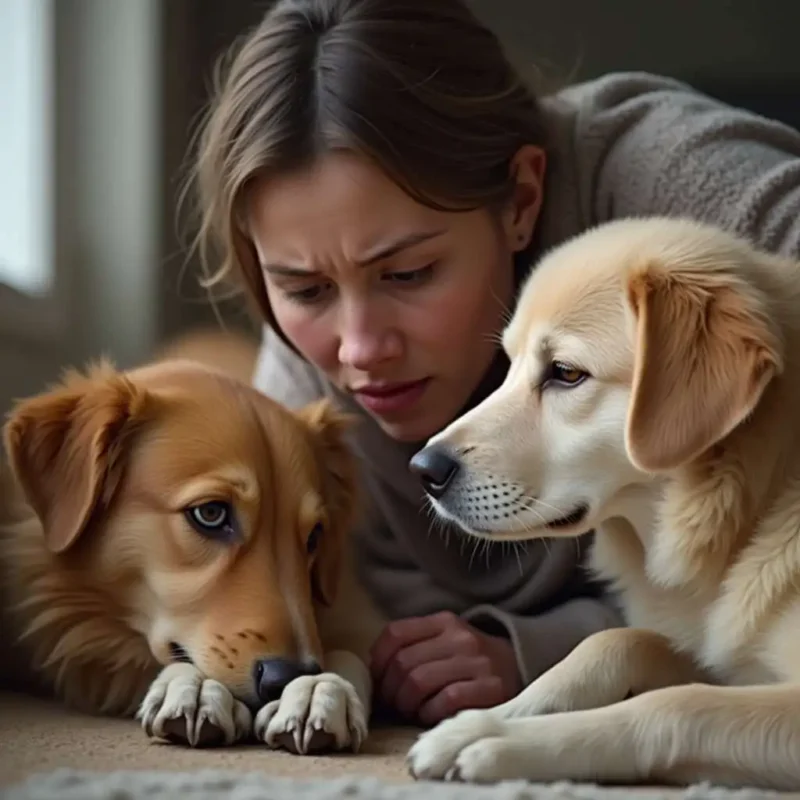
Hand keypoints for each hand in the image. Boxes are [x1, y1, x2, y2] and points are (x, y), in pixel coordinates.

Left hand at [369, 610, 521, 725]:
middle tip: (392, 704)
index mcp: (444, 621)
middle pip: (403, 662)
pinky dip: (429, 713)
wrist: (519, 668)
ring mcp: (477, 662)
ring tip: (410, 710)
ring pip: (419, 682)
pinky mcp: (491, 688)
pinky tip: (431, 715)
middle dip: (389, 689)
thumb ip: (413, 646)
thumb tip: (374, 671)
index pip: (394, 633)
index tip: (377, 680)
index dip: (377, 661)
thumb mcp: (444, 641)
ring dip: (405, 703)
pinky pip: (445, 701)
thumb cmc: (469, 660)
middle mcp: (460, 637)